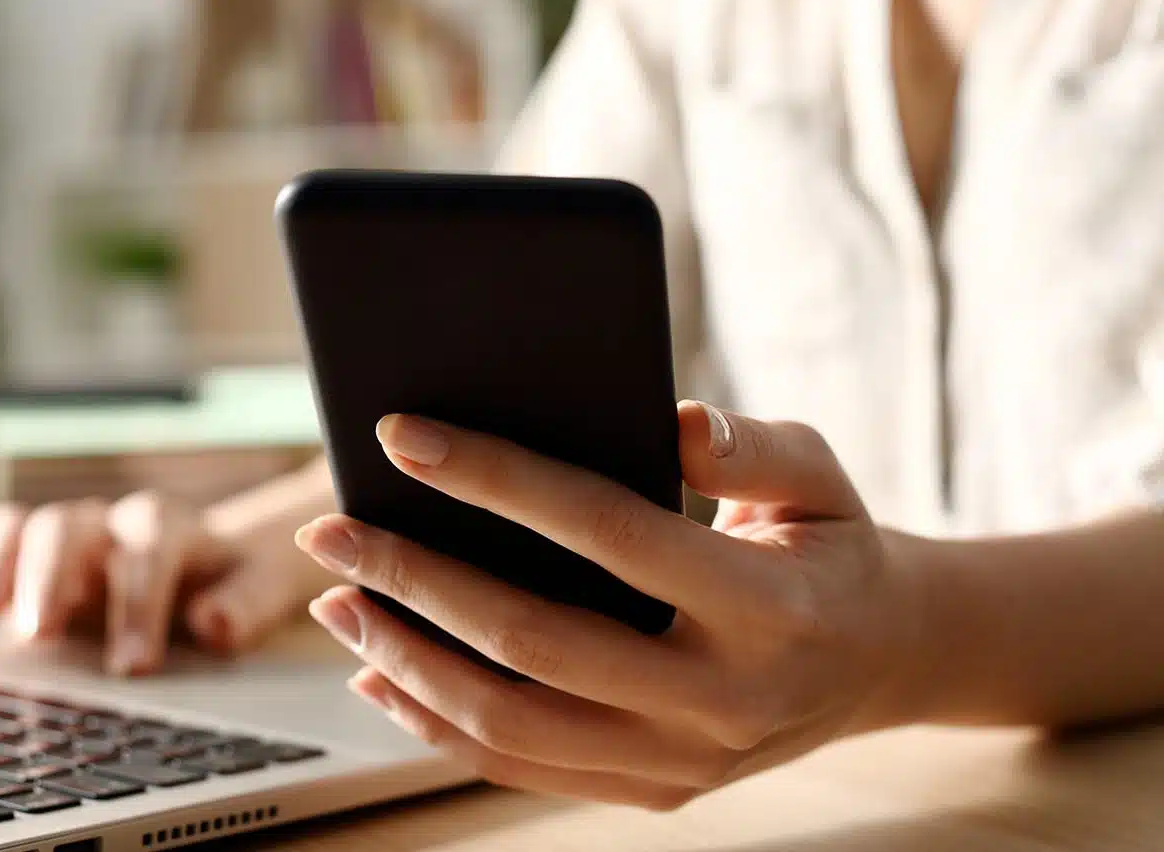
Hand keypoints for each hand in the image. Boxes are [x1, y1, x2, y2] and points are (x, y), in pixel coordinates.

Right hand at [0, 490, 314, 674]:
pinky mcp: (22, 562)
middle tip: (40, 634)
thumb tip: (213, 621)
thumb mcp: (255, 591)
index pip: (147, 547)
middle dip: (49, 576)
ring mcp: (59, 540)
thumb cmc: (228, 583)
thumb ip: (244, 604)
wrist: (205, 565)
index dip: (138, 602)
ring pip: (18, 527)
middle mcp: (105, 525)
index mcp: (165, 528)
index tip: (133, 665)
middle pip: (66, 526)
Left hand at [294, 403, 921, 808]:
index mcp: (768, 606)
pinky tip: (380, 673)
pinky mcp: (654, 791)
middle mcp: (722, 698)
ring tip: (337, 601)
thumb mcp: (821, 476)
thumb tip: (668, 421)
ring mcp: (684, 760)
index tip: (404, 436)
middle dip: (414, 578)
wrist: (881, 662)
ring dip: (405, 660)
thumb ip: (750, 446)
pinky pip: (522, 767)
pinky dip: (437, 723)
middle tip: (332, 527)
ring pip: (511, 722)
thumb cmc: (828, 546)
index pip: (608, 531)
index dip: (497, 480)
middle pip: (533, 641)